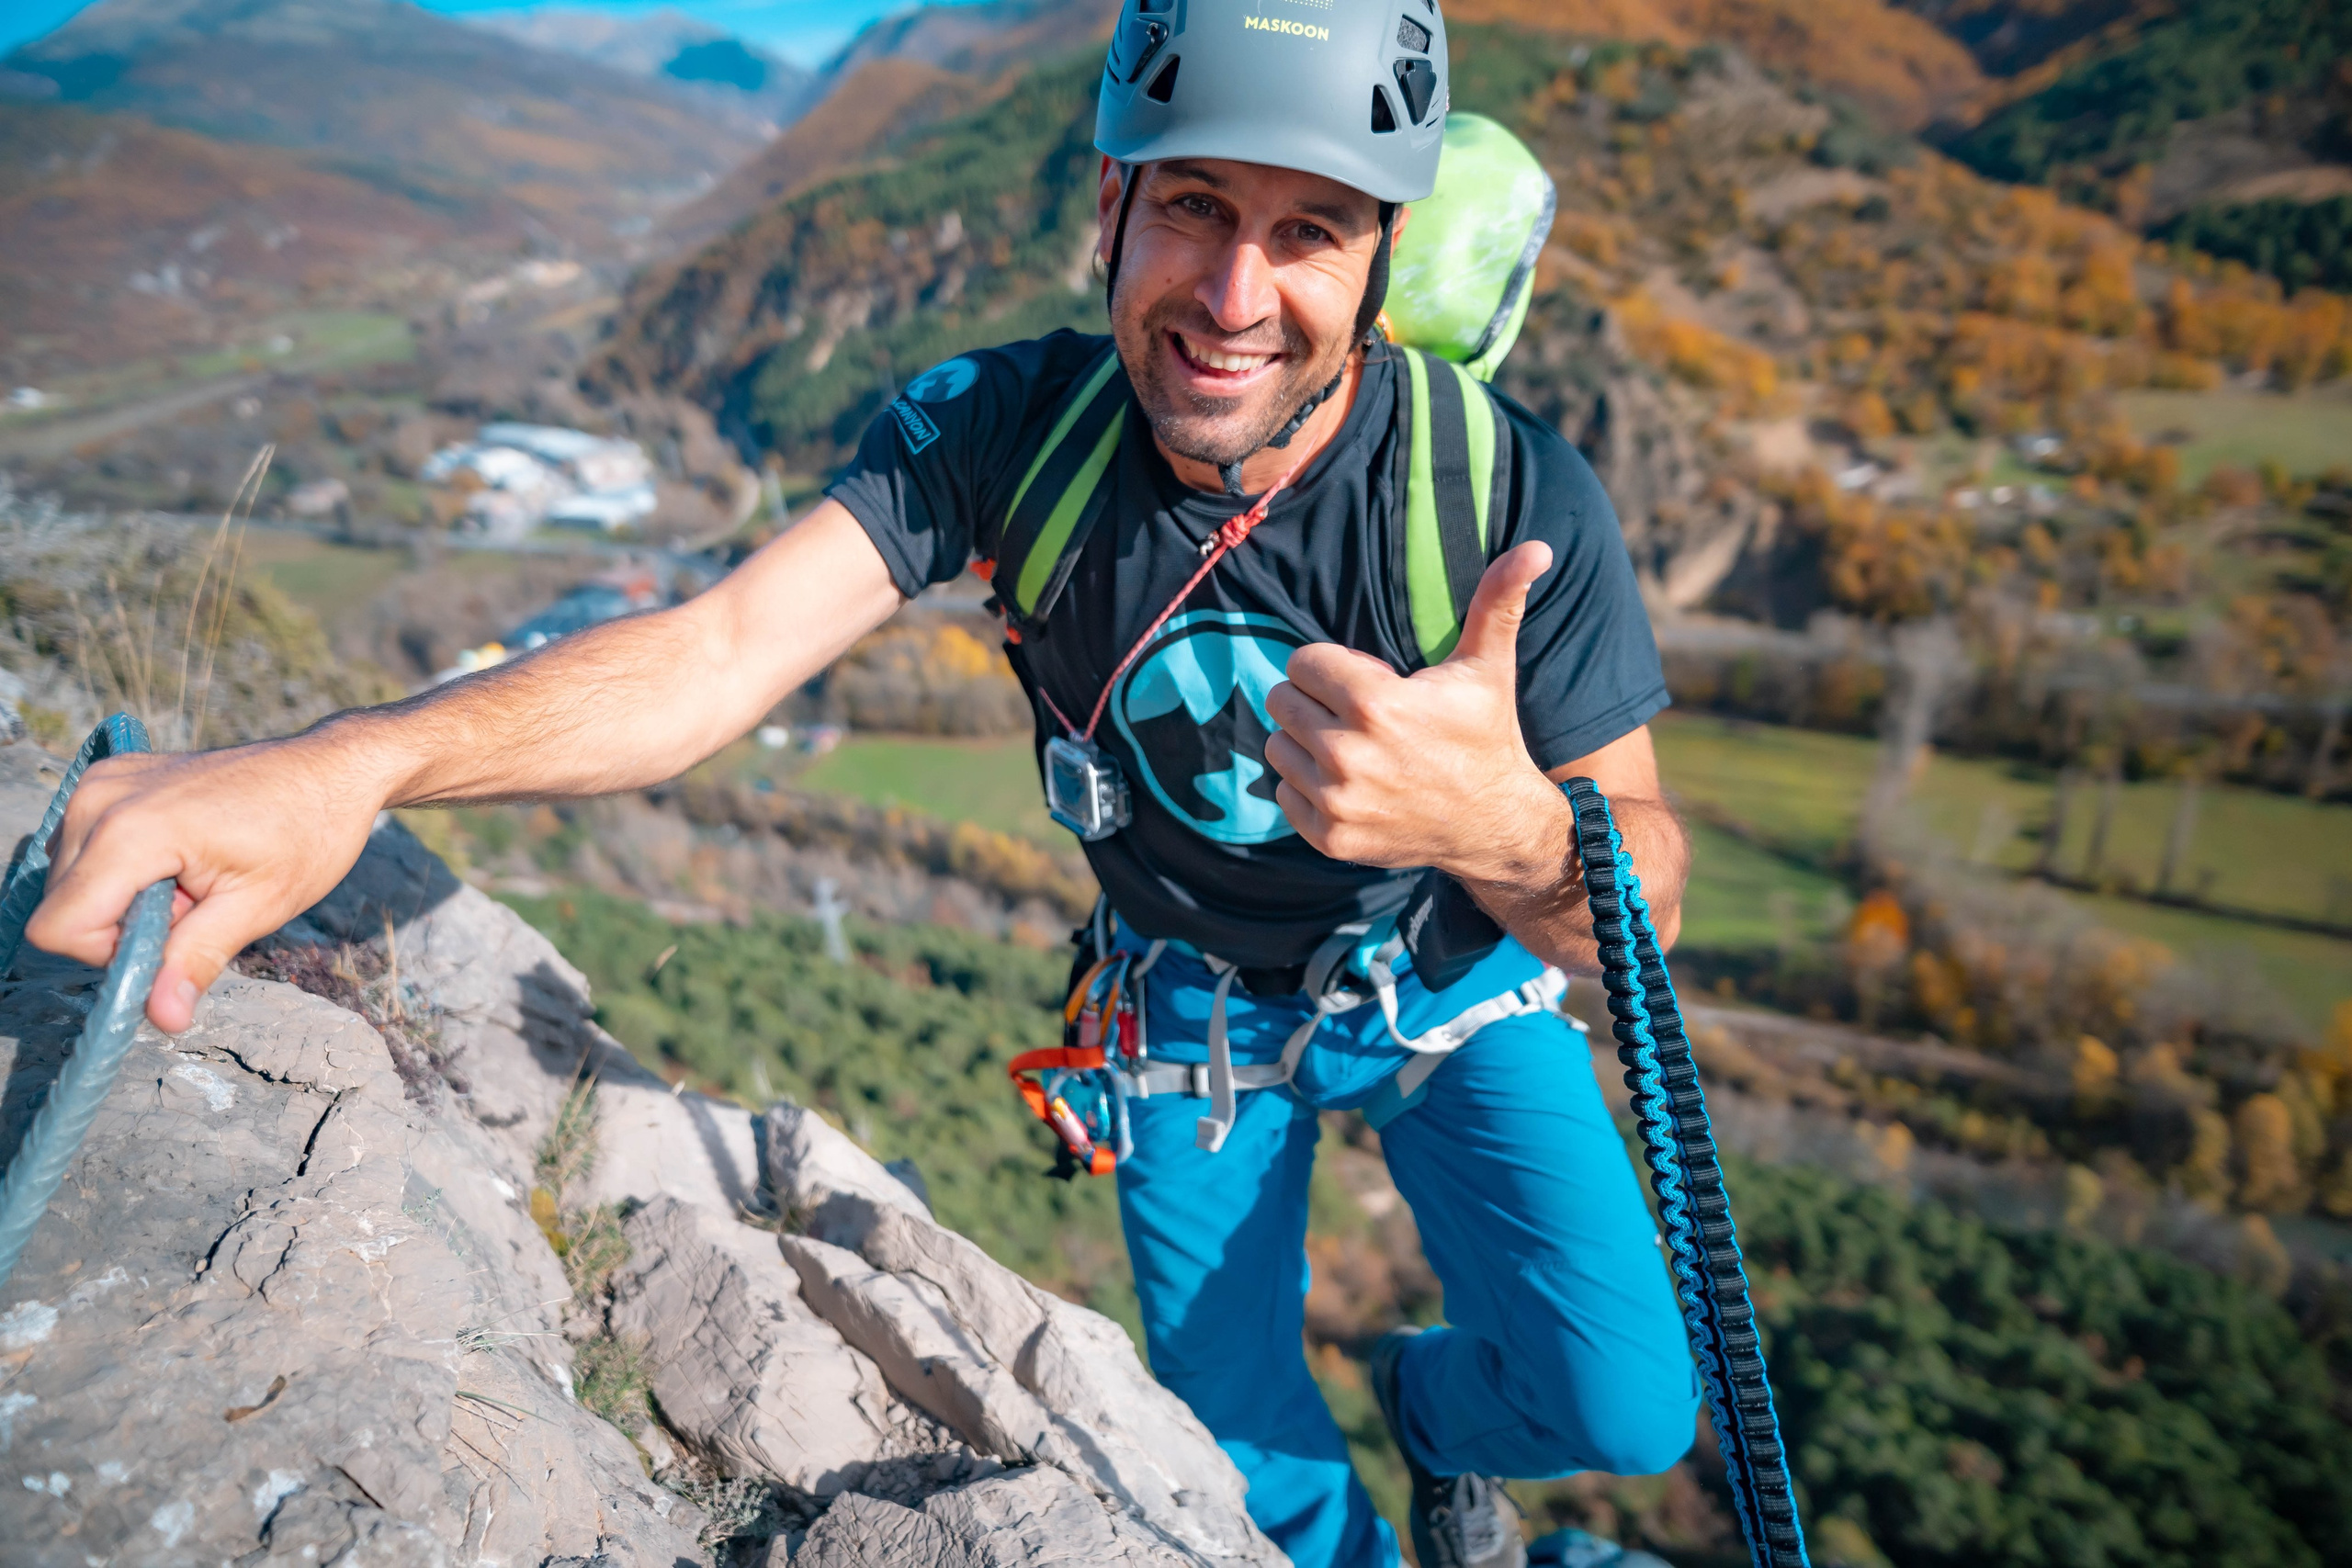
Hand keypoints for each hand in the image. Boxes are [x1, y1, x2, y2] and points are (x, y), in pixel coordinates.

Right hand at [25, 736, 388, 1032]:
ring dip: (125, 899)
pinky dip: (125, 870)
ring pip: (70, 883)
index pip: (59, 927)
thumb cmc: (307, 831)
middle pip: (62, 908)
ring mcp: (100, 783)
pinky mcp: (109, 779)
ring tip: (194, 878)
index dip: (111, 954)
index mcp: (130, 831)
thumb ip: (197, 960)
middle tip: (196, 903)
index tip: (175, 938)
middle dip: (123, 927)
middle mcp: (98, 800)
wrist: (329, 768)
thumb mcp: (259, 906)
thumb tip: (161, 1018)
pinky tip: (181, 859)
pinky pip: (85, 851)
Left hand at [1263, 541, 1568, 880]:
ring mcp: (1336, 800)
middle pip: (1283, 701)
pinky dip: (1307, 787)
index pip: (1303, 662)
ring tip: (1353, 746)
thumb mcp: (1489, 667)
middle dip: (1315, 699)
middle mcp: (1347, 754)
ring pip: (1277, 746)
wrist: (1496, 824)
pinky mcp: (1329, 837)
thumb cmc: (1486, 736)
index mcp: (1376, 704)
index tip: (1365, 679)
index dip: (1332, 666)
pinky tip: (1350, 783)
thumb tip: (1536, 548)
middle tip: (1358, 713)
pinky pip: (1283, 793)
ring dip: (1306, 742)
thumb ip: (1498, 602)